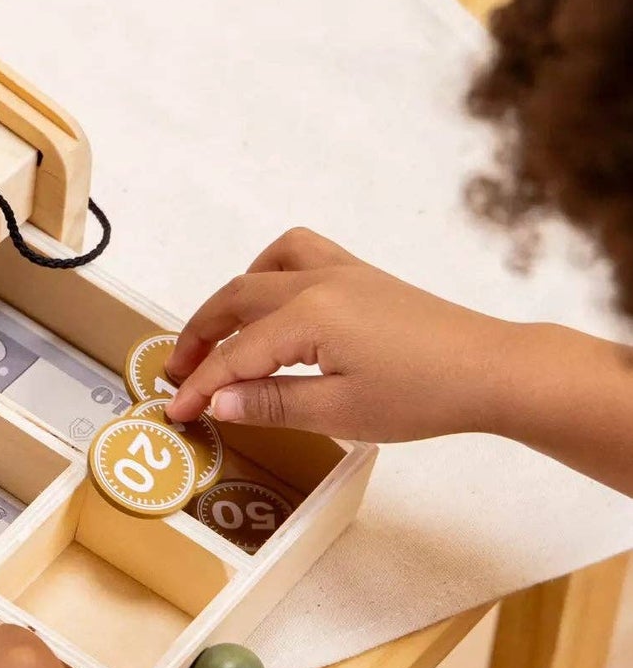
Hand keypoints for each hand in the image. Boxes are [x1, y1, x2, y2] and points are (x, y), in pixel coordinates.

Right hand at [165, 227, 521, 442]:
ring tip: (220, 334)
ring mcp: (343, 272)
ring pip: (266, 266)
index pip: (236, 354)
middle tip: (179, 374)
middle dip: (201, 336)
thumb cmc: (424, 394)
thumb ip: (271, 404)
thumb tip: (218, 404)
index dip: (201, 385)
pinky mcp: (363, 277)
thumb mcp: (340, 412)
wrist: (491, 370)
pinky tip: (274, 308)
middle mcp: (319, 281)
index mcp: (309, 315)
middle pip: (237, 299)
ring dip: (233, 297)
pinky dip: (272, 274)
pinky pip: (301, 255)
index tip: (176, 411)